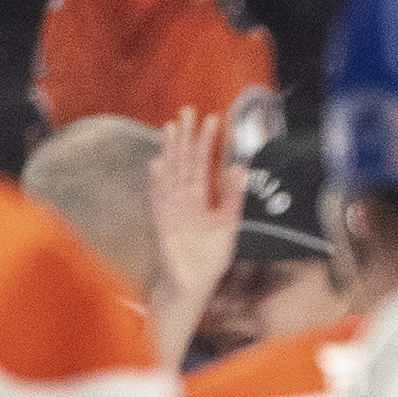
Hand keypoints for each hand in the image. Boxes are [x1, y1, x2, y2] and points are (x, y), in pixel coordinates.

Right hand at [147, 109, 245, 370]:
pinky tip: (157, 163)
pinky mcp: (163, 223)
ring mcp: (171, 209)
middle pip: (184, 162)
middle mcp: (184, 199)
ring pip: (171, 173)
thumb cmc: (208, 258)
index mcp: (200, 199)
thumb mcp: (228, 225)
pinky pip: (160, 198)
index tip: (212, 119)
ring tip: (171, 127)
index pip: (203, 164)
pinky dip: (158, 182)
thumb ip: (232, 198)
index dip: (207, 143)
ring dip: (170, 151)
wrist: (192, 285)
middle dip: (186, 137)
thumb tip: (240, 168)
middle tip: (187, 111)